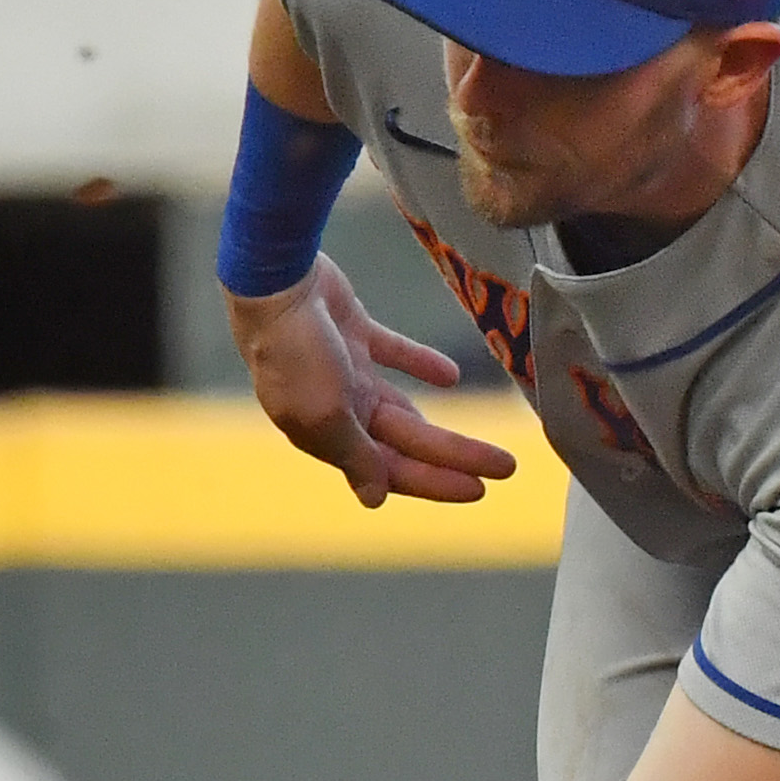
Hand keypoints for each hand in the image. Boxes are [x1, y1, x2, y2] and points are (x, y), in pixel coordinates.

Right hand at [232, 255, 514, 508]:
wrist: (273, 281)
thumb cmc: (295, 353)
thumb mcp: (326, 413)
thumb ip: (355, 455)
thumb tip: (374, 498)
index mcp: (324, 433)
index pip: (388, 469)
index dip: (433, 482)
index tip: (479, 490)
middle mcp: (334, 406)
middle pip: (406, 441)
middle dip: (454, 457)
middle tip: (506, 467)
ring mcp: (342, 369)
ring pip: (404, 407)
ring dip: (444, 426)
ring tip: (486, 439)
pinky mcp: (352, 332)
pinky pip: (394, 354)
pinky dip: (422, 366)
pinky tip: (450, 375)